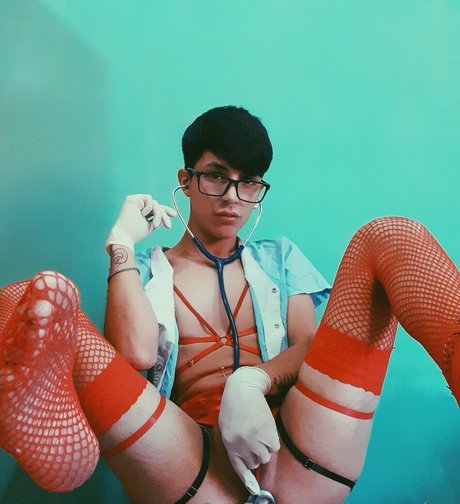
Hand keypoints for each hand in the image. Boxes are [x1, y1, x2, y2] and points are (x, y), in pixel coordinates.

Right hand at [106, 194, 176, 251]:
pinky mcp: (132, 198)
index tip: (174, 215)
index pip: (156, 209)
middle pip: (157, 206)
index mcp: (143, 212)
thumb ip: (159, 217)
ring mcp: (136, 202)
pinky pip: (149, 199)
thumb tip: (172, 212)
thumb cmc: (137, 232)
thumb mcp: (152, 224)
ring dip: (158, 214)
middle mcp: (139, 206)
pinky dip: (149, 207)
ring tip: (155, 224)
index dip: (165, 211)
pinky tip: (143, 214)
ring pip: (155, 203)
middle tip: (168, 226)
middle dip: (164, 215)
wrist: (127, 235)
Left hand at [218, 367, 279, 494]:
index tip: (256, 490)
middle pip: (255, 462)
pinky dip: (272, 441)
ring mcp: (255, 438)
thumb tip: (249, 463)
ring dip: (264, 448)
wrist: (244, 389)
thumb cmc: (234, 407)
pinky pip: (274, 447)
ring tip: (259, 432)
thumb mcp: (227, 428)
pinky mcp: (268, 432)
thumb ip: (235, 445)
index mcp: (229, 443)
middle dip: (255, 454)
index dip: (249, 481)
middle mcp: (242, 443)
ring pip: (265, 456)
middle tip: (253, 438)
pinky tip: (266, 429)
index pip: (240, 468)